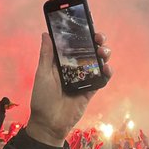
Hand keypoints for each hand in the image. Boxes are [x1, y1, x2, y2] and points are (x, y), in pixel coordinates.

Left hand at [26, 32, 111, 147]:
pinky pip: (102, 79)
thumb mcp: (42, 74)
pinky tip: (106, 68)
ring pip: (98, 62)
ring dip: (104, 54)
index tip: (88, 25)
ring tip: (103, 52)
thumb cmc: (42, 98)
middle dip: (97, 42)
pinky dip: (107, 72)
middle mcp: (75, 68)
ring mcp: (84, 79)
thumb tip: (46, 33)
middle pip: (90, 51)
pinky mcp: (91, 90)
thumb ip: (46, 55)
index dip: (82, 34)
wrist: (49, 123)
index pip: (74, 44)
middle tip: (98, 38)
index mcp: (62, 62)